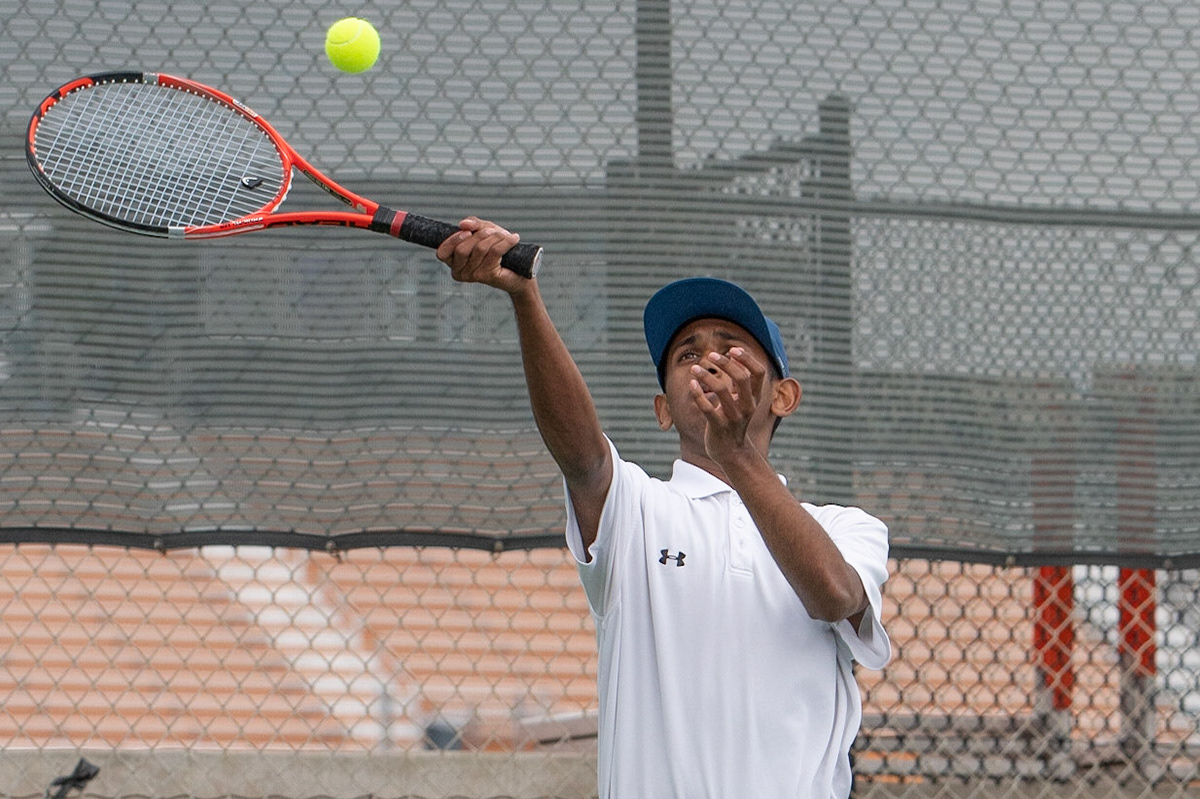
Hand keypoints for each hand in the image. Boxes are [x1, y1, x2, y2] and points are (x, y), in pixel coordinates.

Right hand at [436, 217, 527, 293]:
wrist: (519, 268)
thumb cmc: (498, 248)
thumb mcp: (484, 230)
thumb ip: (473, 224)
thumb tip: (463, 224)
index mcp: (453, 261)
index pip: (442, 253)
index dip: (453, 240)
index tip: (467, 232)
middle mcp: (459, 272)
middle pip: (462, 249)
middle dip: (479, 235)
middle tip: (493, 231)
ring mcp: (473, 276)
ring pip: (480, 249)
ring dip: (495, 237)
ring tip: (505, 236)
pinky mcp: (488, 276)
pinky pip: (494, 252)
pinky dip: (505, 242)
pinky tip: (514, 239)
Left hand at [688, 346, 769, 460]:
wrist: (731, 453)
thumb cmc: (734, 422)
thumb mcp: (742, 402)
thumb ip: (740, 383)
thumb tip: (731, 356)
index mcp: (755, 399)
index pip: (758, 373)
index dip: (747, 358)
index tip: (732, 350)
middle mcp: (747, 407)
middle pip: (741, 378)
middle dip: (725, 363)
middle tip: (710, 355)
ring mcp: (733, 417)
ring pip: (721, 390)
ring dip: (706, 376)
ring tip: (694, 368)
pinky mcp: (718, 426)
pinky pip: (706, 407)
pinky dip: (697, 394)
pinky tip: (691, 384)